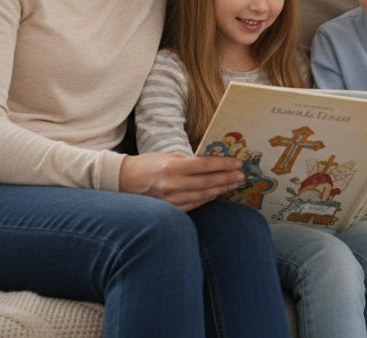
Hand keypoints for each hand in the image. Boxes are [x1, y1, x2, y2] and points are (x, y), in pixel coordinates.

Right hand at [119, 153, 244, 210]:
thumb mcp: (168, 156)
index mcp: (172, 168)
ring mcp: (172, 200)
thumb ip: (189, 160)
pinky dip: (208, 199)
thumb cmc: (148, 165)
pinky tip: (217, 193)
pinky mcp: (171, 210)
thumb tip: (212, 162)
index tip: (238, 163)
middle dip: (227, 178)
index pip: (205, 166)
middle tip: (241, 175)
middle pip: (208, 182)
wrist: (124, 181)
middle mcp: (173, 185)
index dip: (223, 165)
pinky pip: (195, 205)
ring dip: (221, 189)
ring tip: (234, 184)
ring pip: (204, 195)